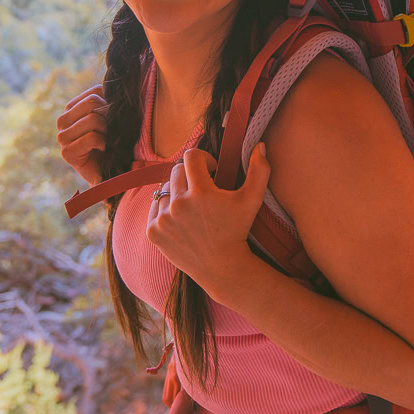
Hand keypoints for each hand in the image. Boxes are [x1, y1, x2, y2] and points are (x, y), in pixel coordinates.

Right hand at [56, 84, 106, 186]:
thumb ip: (108, 101)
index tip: (114, 119)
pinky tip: (103, 150)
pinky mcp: (67, 153)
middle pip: (92, 102)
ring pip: (93, 119)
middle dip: (109, 117)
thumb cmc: (114, 142)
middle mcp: (63, 120)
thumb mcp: (111, 117)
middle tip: (111, 132)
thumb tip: (115, 87)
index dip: (111, 103)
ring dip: (107, 132)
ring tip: (107, 142)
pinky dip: (103, 143)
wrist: (112, 173)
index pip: (95, 91)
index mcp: (72, 108)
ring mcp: (62, 137)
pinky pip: (91, 137)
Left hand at [147, 145, 271, 300]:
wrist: (221, 267)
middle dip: (191, 176)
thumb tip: (259, 146)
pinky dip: (166, 210)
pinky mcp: (153, 232)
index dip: (204, 159)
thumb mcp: (253, 200)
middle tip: (203, 190)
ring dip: (178, 192)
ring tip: (193, 207)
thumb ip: (260, 171)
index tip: (212, 171)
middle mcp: (178, 203)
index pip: (192, 156)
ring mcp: (163, 219)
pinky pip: (155, 208)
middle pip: (177, 171)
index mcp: (201, 192)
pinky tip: (182, 219)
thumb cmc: (238, 231)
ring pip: (165, 189)